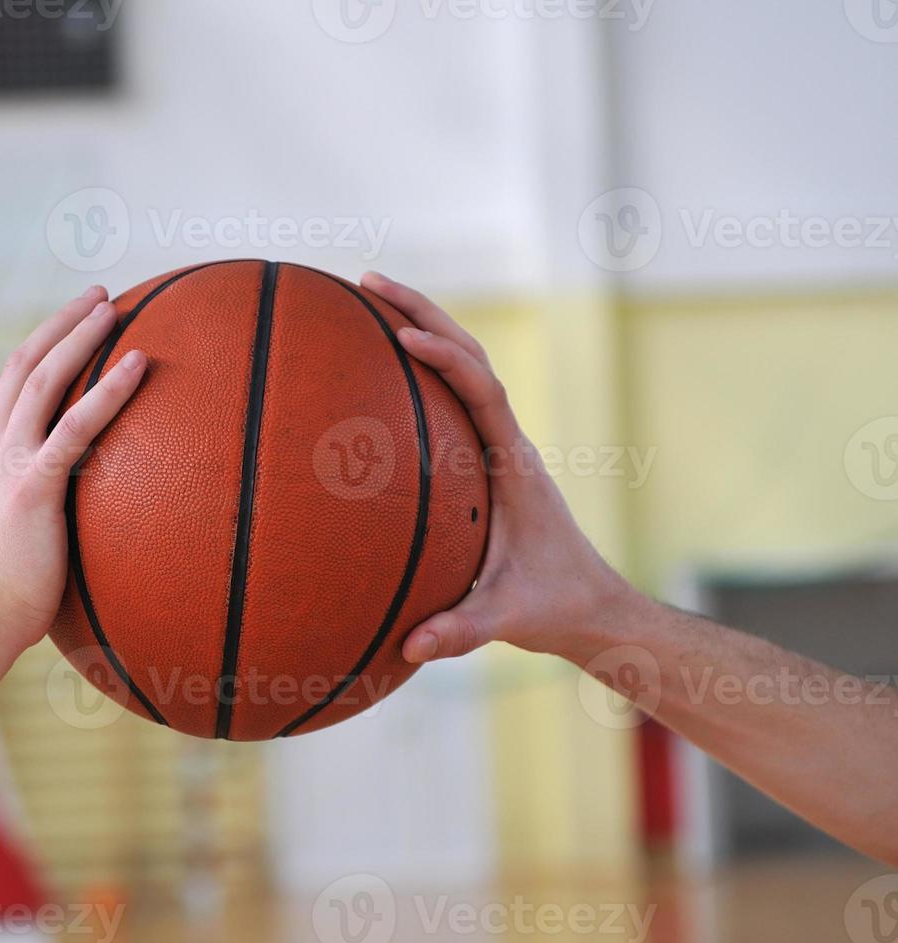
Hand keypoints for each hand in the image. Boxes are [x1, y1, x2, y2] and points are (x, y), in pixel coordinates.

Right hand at [0, 287, 148, 656]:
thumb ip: (23, 510)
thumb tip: (63, 516)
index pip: (6, 385)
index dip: (40, 348)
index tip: (71, 327)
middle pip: (20, 363)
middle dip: (61, 323)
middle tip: (98, 295)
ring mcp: (3, 464)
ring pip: (42, 378)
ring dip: (80, 336)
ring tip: (116, 308)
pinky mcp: (30, 488)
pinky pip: (75, 427)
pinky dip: (108, 390)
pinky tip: (140, 364)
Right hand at [362, 272, 641, 666]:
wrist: (592, 604)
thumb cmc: (553, 605)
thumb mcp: (507, 620)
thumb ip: (462, 630)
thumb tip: (409, 646)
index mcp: (513, 465)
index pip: (482, 391)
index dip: (445, 358)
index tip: (404, 336)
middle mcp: (508, 441)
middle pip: (470, 354)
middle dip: (422, 311)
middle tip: (367, 281)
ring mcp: (497, 443)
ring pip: (462, 365)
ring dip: (421, 324)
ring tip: (366, 298)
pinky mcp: (484, 454)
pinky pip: (451, 393)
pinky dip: (420, 364)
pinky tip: (379, 363)